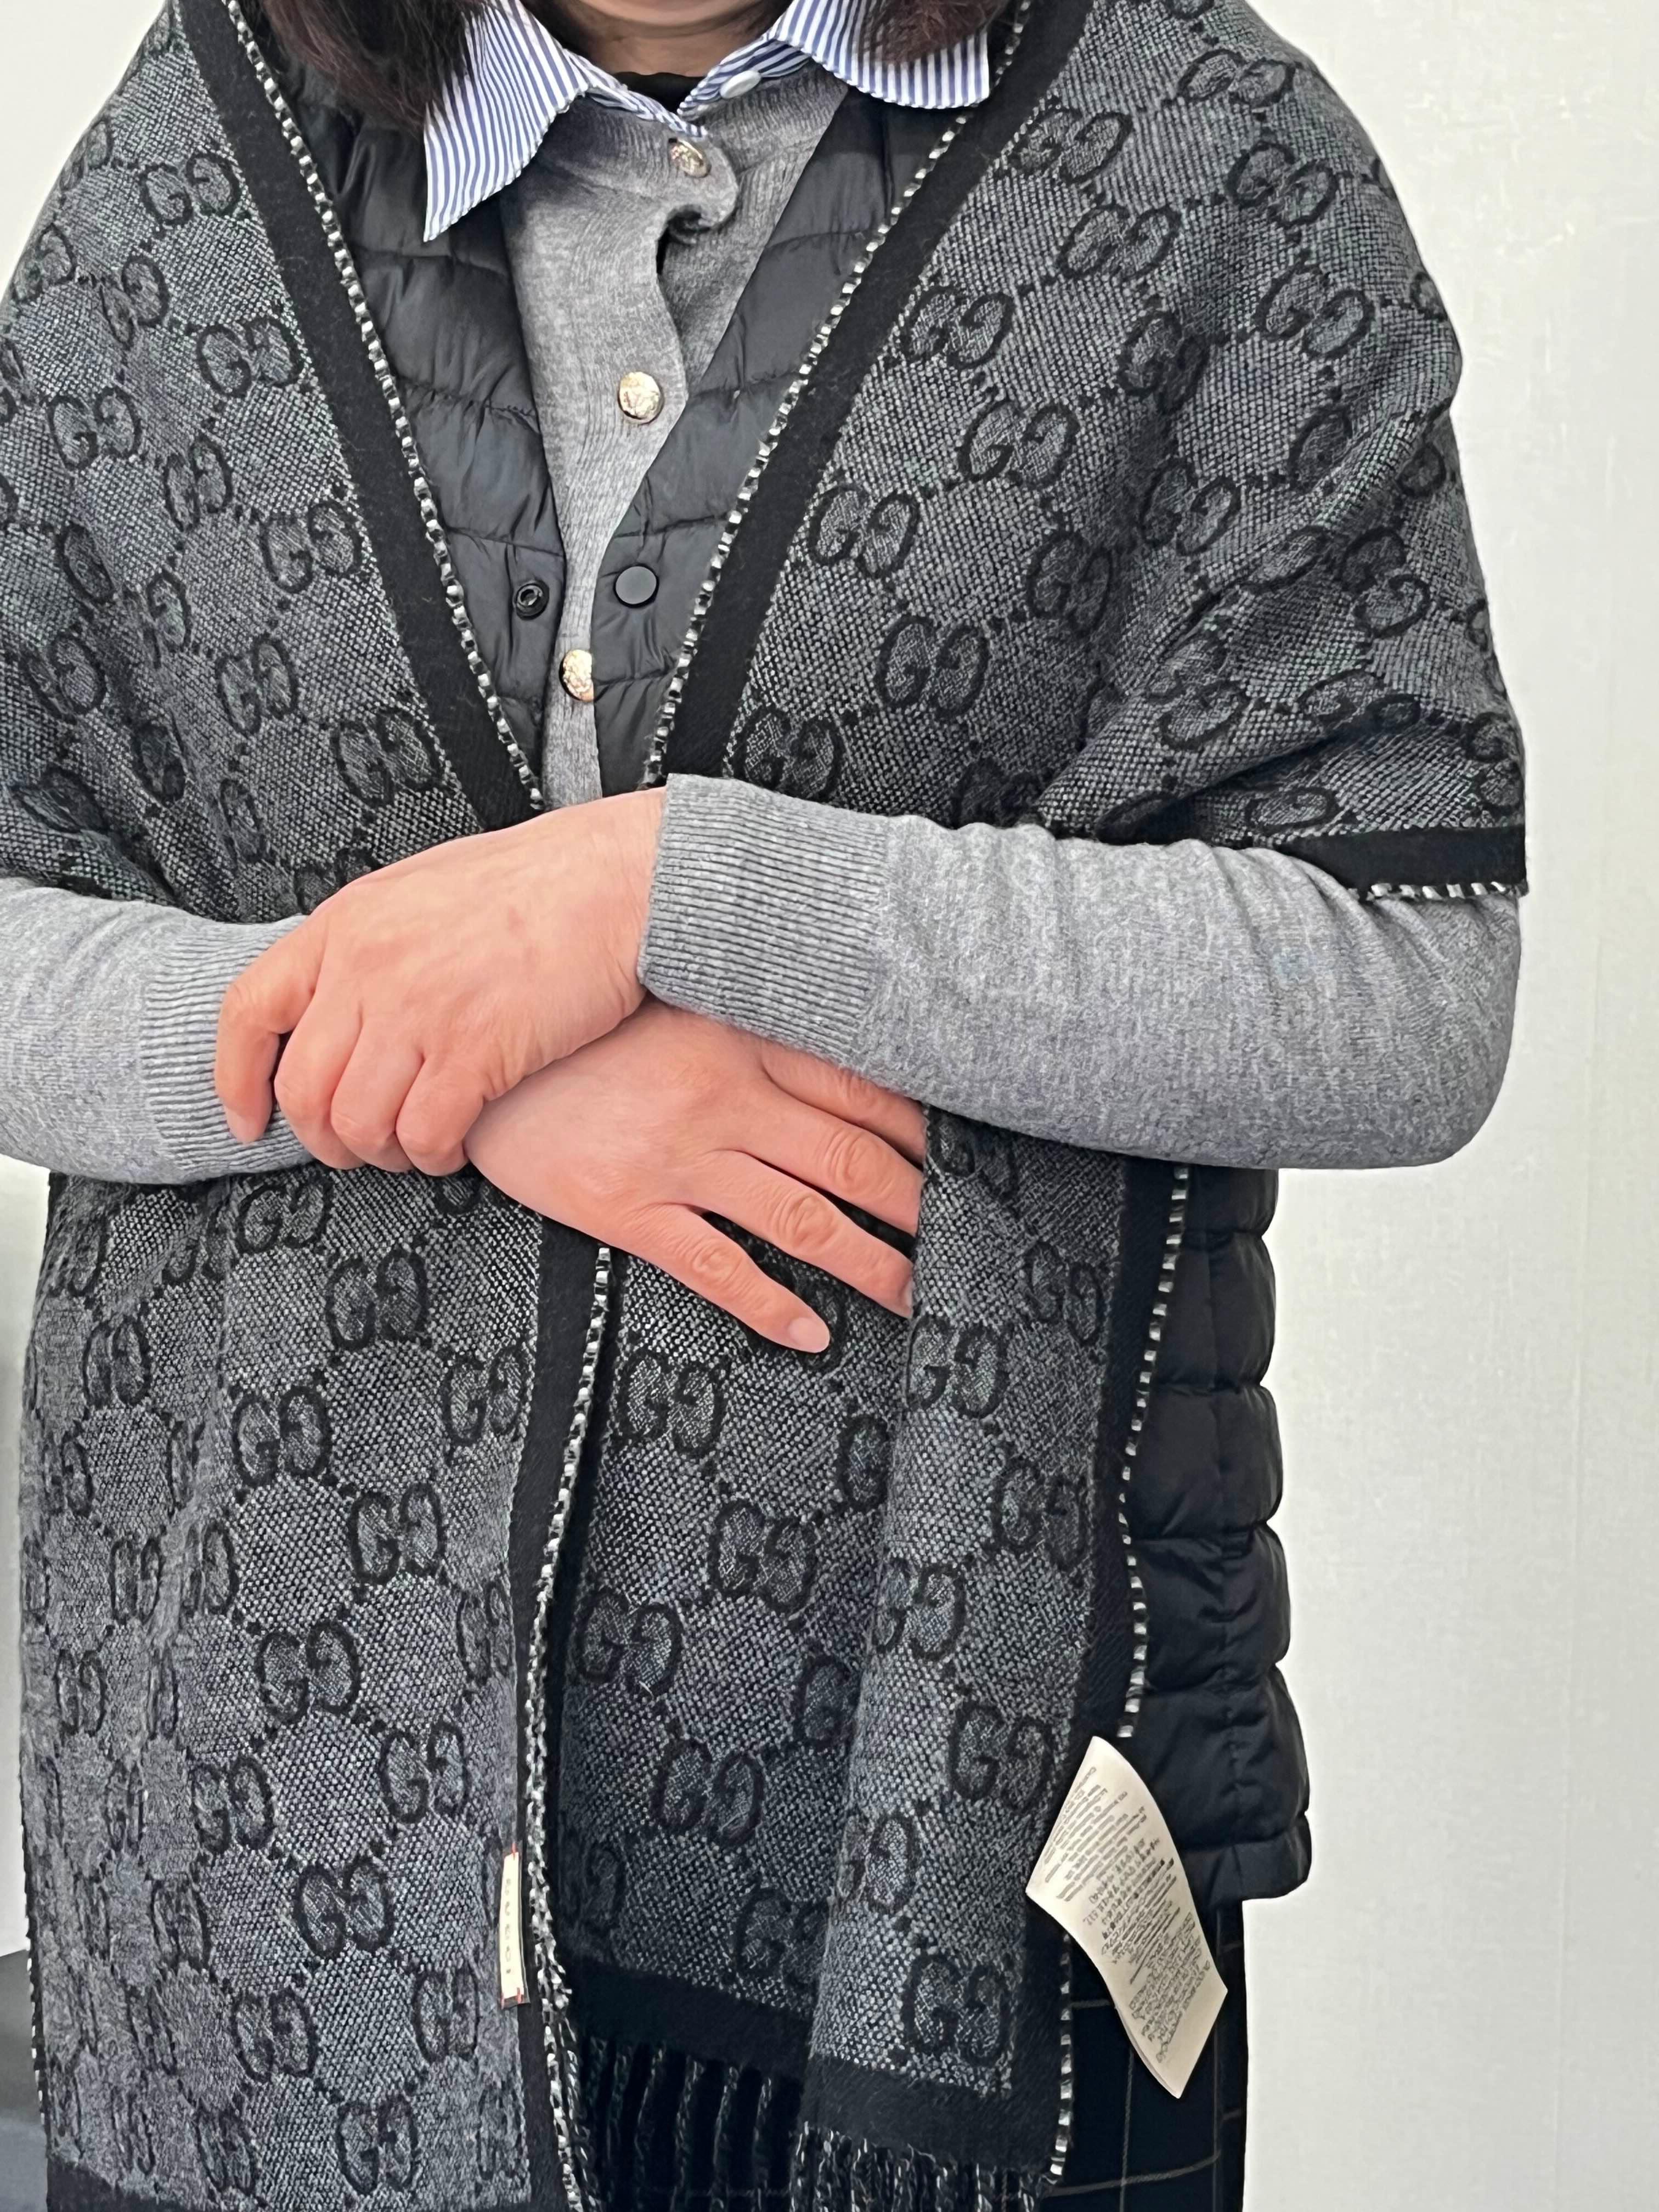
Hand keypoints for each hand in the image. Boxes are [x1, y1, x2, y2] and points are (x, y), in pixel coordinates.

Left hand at [214, 788, 665, 1174]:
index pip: (248, 1011)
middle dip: (324, 1139)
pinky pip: (425, 1134)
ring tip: (414, 1148)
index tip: (250, 1121)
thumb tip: (340, 1004)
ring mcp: (419, 1010)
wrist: (617, 880)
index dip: (236, 1079)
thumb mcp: (420, 890)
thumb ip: (369, 945)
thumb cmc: (536, 885)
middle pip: (303, 1088)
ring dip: (382, 1154)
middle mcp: (368, 967)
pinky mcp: (476, 1050)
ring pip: (360, 1124)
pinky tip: (453, 1147)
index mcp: (346, 923)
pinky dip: (433, 1156)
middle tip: (357, 1149)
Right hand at [464, 1001, 924, 1350]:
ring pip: (801, 1219)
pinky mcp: (626, 1207)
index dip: (926, 1131)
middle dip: (918, 1207)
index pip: (862, 1088)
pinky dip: (772, 1305)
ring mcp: (675, 1156)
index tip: (971, 1160)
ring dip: (870, 1265)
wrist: (473, 1055)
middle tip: (967, 1239)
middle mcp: (721, 1098)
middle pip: (850, 1160)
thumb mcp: (674, 1004)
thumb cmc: (582, 1029)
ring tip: (914, 1296)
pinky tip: (812, 1333)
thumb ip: (750, 1026)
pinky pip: (716, 1267)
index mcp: (740, 1038)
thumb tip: (837, 1053)